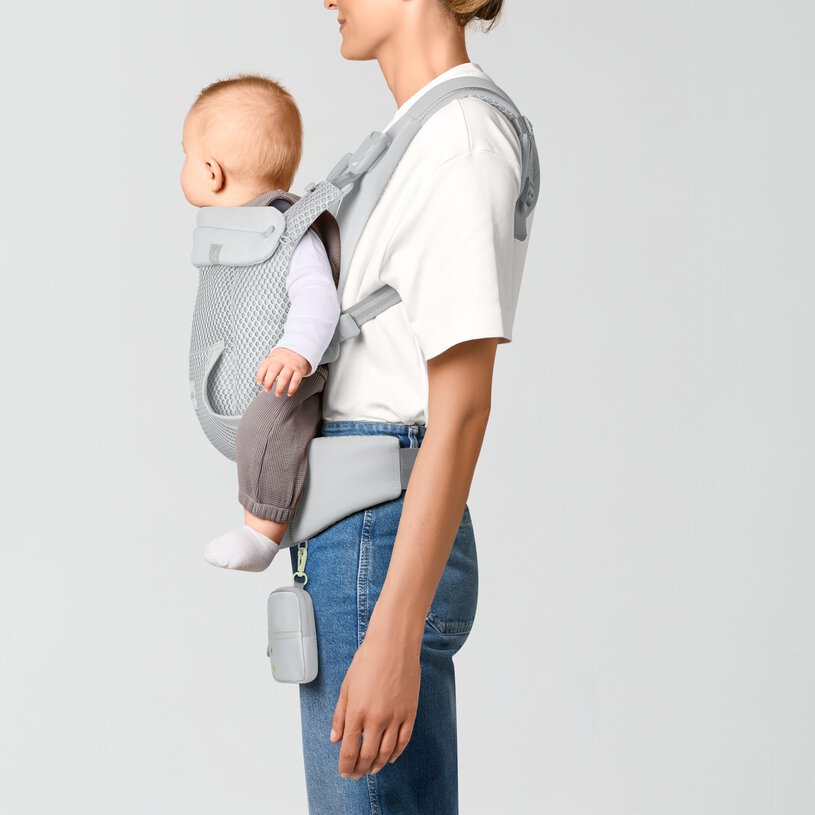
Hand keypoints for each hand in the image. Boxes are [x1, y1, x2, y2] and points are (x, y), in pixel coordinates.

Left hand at [256, 347, 310, 396]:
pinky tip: (289, 393)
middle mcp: (281, 361)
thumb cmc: (283, 357)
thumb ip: (266, 367)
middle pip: (273, 371)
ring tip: (278, 394)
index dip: (260, 375)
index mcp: (273, 358)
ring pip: (284, 377)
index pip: (264, 367)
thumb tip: (260, 380)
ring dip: (280, 387)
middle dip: (269, 382)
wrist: (299, 349)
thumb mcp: (273, 358)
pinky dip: (292, 388)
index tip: (259, 383)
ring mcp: (291, 365)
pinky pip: (295, 380)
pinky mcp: (299, 370)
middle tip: (267, 390)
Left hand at [330, 628, 420, 778]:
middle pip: (367, 756)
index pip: (349, 751)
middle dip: (360, 770)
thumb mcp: (347, 687)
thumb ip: (340, 716)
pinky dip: (396, 754)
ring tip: (371, 770)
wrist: (393, 645)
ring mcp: (395, 716)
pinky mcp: (410, 712)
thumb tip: (335, 738)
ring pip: (386, 752)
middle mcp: (376, 718)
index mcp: (357, 712)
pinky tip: (389, 757)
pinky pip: (403, 741)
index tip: (344, 772)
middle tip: (356, 775)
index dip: (346, 766)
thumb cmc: (367, 661)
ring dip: (377, 765)